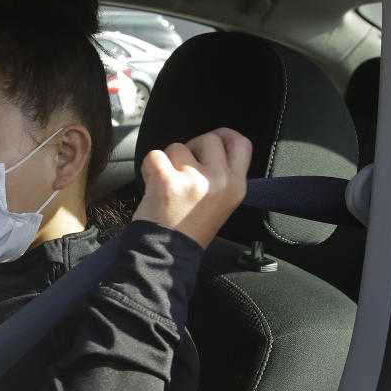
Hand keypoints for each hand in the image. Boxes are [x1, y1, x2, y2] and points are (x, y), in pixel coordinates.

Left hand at [133, 127, 250, 248]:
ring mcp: (194, 180)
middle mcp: (220, 181)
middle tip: (182, 172)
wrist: (167, 255)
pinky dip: (149, 169)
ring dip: (168, 162)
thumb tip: (212, 147)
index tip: (212, 140)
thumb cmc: (188, 229)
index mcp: (237, 186)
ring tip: (168, 187)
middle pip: (209, 138)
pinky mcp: (168, 182)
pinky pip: (155, 156)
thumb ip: (221, 175)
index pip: (241, 143)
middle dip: (191, 149)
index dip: (224, 136)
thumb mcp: (220, 202)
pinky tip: (154, 187)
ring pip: (178, 147)